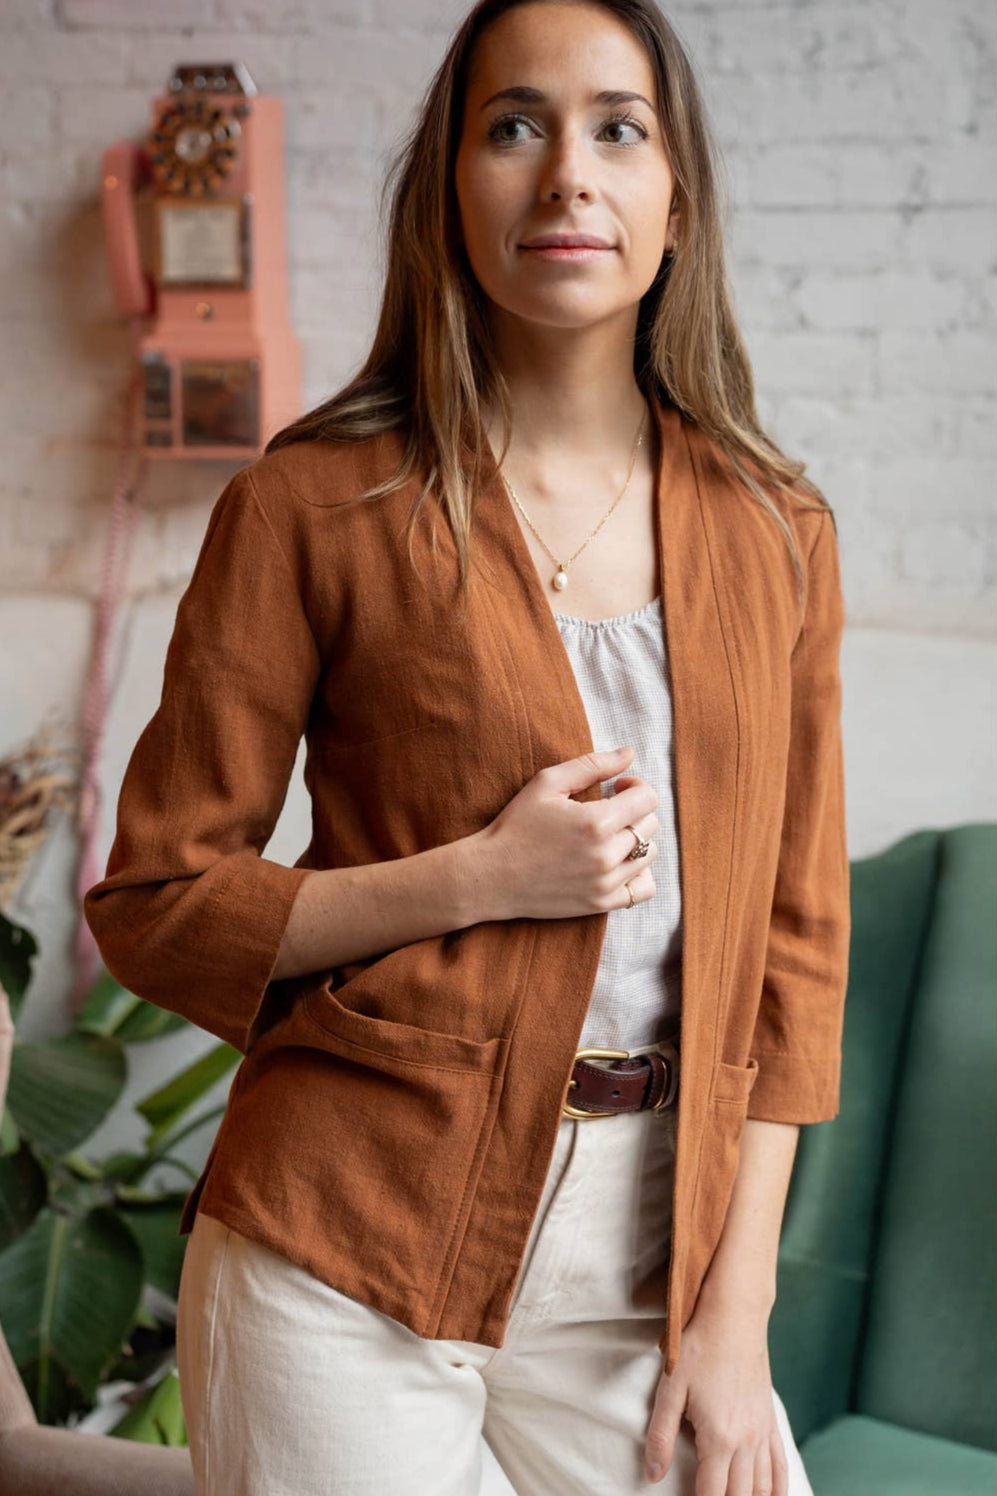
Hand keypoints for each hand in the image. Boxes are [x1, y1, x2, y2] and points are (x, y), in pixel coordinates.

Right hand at [471, 746, 659, 921]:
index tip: (617, 788)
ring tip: (608, 836)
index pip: (648, 799)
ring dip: (635, 840)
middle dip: (634, 812)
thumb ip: (593, 765)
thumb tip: (630, 752)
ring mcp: (605, 883)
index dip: (635, 787)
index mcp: (596, 822)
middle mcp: (606, 855)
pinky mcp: (600, 904)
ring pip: (648, 855)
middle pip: (649, 826)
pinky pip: (643, 889)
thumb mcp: (547, 783)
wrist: (491, 875)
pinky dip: (639, 875)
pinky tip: (618, 864)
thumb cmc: (517, 825)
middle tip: (607, 810)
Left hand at [643, 1297, 788, 1494]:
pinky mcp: (770, 1421)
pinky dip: (777, 1489)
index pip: (712, 1494)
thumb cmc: (698, 1348)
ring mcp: (763, 1432)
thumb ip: (660, 1435)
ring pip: (763, 1487)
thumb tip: (652, 1474)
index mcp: (719, 1438)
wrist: (734, 1317)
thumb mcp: (670, 1388)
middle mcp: (747, 1441)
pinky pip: (780, 1466)